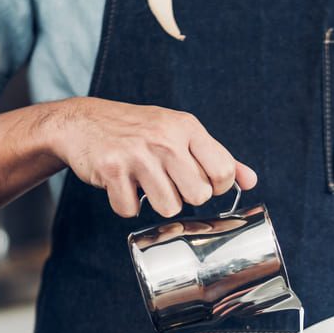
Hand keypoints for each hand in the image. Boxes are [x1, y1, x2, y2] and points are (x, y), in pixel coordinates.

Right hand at [53, 97, 257, 217]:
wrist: (82, 122)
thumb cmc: (139, 130)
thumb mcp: (180, 132)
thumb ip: (217, 156)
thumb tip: (251, 181)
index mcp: (187, 127)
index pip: (223, 172)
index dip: (215, 187)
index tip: (199, 182)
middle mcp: (165, 138)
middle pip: (199, 195)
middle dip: (185, 197)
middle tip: (169, 183)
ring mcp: (138, 154)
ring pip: (169, 207)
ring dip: (156, 204)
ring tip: (145, 184)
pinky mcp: (113, 170)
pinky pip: (131, 210)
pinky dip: (126, 205)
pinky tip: (122, 186)